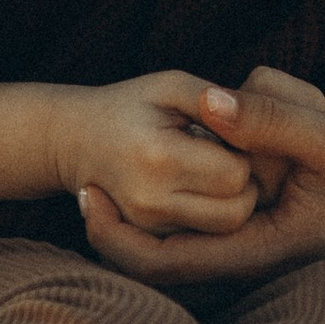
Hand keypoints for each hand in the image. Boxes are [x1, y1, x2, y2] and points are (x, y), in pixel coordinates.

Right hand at [0, 74, 261, 237]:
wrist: (75, 139)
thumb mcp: (171, 86)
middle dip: (244, 182)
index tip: (228, 132)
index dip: (244, 151)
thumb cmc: (131, 105)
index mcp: (158, 158)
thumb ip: (213, 98)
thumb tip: (250, 114)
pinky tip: (197, 183)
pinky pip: (206, 233)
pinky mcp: (150, 237)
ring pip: (226, 228)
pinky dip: (213, 211)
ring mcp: (148, 225)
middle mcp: (151, 202)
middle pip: (238, 209)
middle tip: (227, 152)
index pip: (236, 173)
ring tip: (212, 167)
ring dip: (232, 199)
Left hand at [79, 78, 324, 288]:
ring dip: (153, 222)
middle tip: (85, 182)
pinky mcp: (271, 257)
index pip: (164, 264)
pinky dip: (186, 218)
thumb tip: (204, 100)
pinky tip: (177, 179)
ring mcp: (262, 272)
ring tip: (119, 178)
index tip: (83, 191)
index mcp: (263, 255)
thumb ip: (272, 120)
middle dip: (120, 229)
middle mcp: (255, 275)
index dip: (113, 235)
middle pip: (162, 268)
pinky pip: (210, 247)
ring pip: (187, 256)